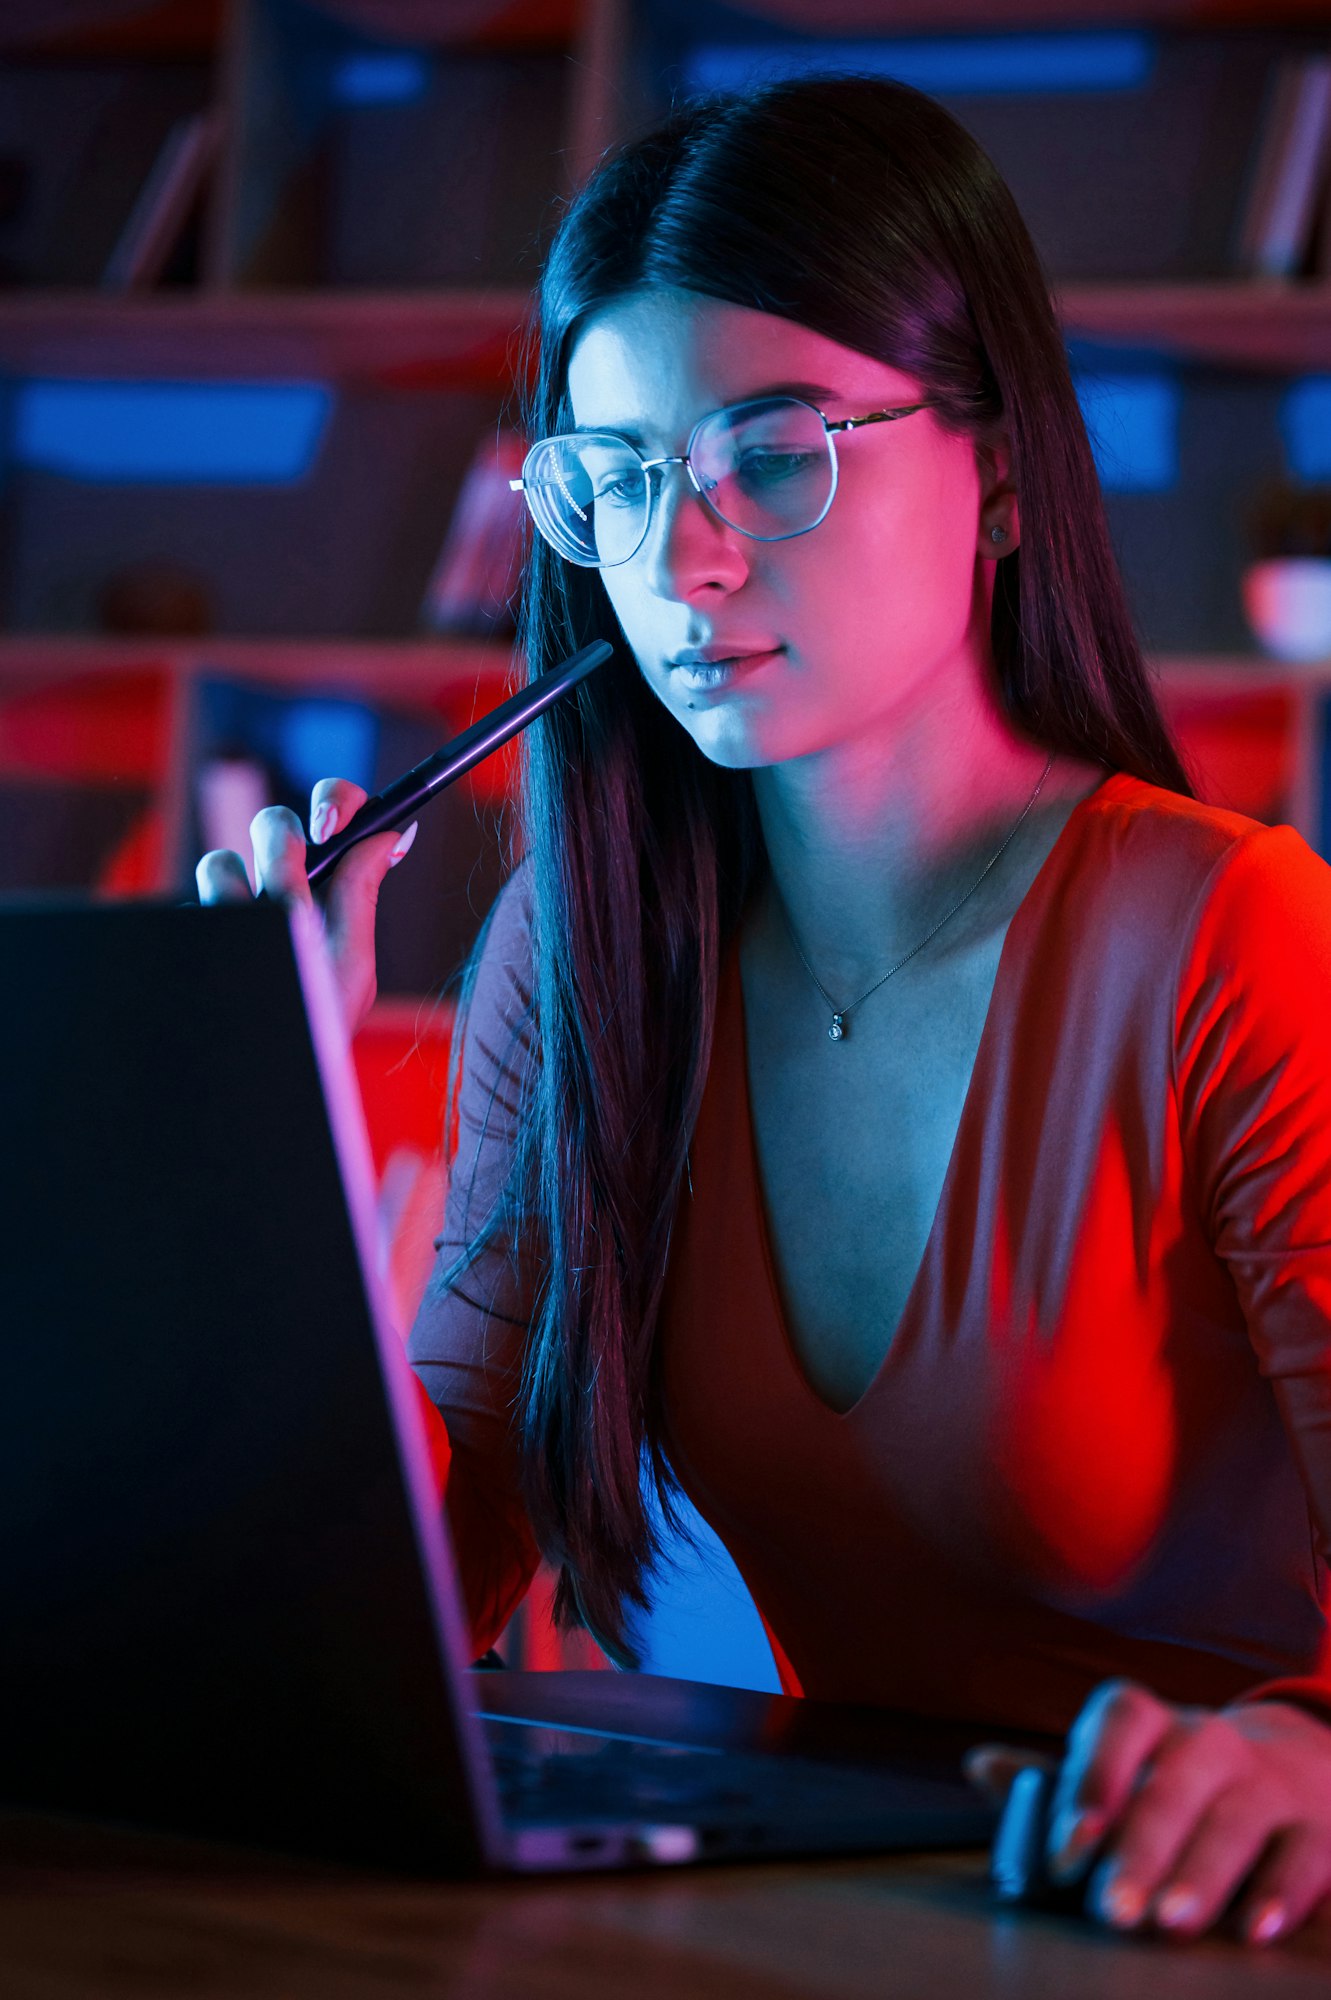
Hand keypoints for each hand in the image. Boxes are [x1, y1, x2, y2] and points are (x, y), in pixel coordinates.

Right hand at [195, 777, 417, 1037]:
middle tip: (287, 888)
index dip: (334, 802)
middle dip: (280, 844)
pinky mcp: (198, 926)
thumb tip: (393, 830)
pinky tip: (226, 962)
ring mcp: (234, 906)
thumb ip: (361, 895)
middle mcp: (280, 887)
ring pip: (220, 863)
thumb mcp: (350, 962)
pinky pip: (192, 904)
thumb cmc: (319, 1023)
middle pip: (273, 824)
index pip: (336, 814)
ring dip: (235, 895)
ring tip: (257, 946)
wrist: (271, 1073)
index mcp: (329, 886)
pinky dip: (211, 923)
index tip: (328, 828)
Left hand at [966, 1678, 1330, 1944]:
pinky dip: (1282, 1892)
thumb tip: (980, 1767)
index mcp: (1154, 1724)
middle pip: (1174, 1784)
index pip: (1122, 1721)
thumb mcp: (1124, 1773)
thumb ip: (1057, 1784)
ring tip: (1171, 1923)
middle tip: (1112, 1910)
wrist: (1296, 1769)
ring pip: (1234, 1820)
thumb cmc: (1181, 1782)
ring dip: (1201, 1874)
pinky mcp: (1318, 1827)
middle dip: (1140, 1849)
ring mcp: (1268, 1782)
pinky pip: (1303, 1855)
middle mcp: (1211, 1742)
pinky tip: (1256, 1930)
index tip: (1069, 1844)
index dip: (1094, 1776)